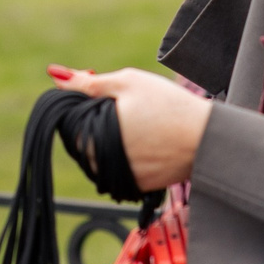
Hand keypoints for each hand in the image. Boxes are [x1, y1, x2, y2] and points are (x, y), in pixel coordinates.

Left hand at [49, 65, 211, 190]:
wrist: (208, 139)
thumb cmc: (169, 106)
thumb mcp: (127, 83)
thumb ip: (88, 83)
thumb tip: (56, 76)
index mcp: (91, 139)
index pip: (71, 123)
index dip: (89, 104)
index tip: (113, 96)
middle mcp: (99, 166)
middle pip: (87, 140)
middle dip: (102, 122)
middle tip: (136, 109)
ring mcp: (118, 179)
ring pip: (105, 155)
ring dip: (115, 140)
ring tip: (147, 125)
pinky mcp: (138, 187)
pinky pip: (124, 168)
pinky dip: (133, 155)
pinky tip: (153, 142)